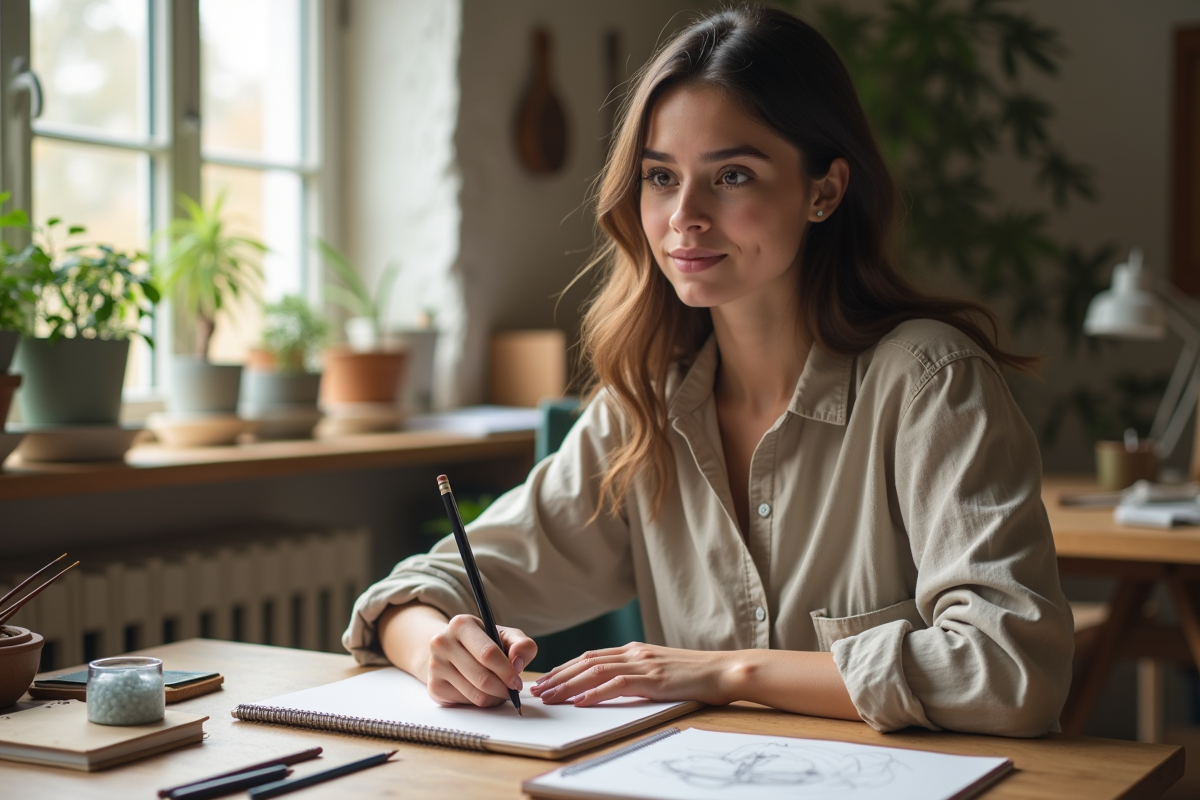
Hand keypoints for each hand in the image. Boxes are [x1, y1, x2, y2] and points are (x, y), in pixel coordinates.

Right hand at [427, 614, 537, 707]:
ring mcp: (435, 665)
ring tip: (499, 689)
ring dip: (494, 697)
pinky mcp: (434, 687)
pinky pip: (466, 702)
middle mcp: (443, 642)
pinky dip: (480, 701)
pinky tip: (481, 691)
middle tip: (512, 690)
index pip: (488, 653)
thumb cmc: (483, 644)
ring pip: (475, 694)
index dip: (507, 671)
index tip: (517, 681)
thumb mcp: (505, 637)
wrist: (450, 651)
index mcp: (461, 624)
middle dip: (503, 688)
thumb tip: (518, 663)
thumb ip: (521, 645)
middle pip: (482, 677)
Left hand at [530, 642, 734, 707]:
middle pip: (587, 661)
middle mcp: (635, 653)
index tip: (547, 679)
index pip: (591, 656)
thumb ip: (637, 674)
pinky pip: (618, 685)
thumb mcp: (660, 670)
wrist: (724, 670)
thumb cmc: (695, 675)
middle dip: (559, 676)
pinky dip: (596, 692)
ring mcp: (644, 664)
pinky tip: (581, 701)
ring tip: (551, 696)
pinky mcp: (654, 678)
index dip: (566, 667)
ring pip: (596, 671)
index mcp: (635, 650)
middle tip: (539, 689)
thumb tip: (611, 687)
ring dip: (569, 685)